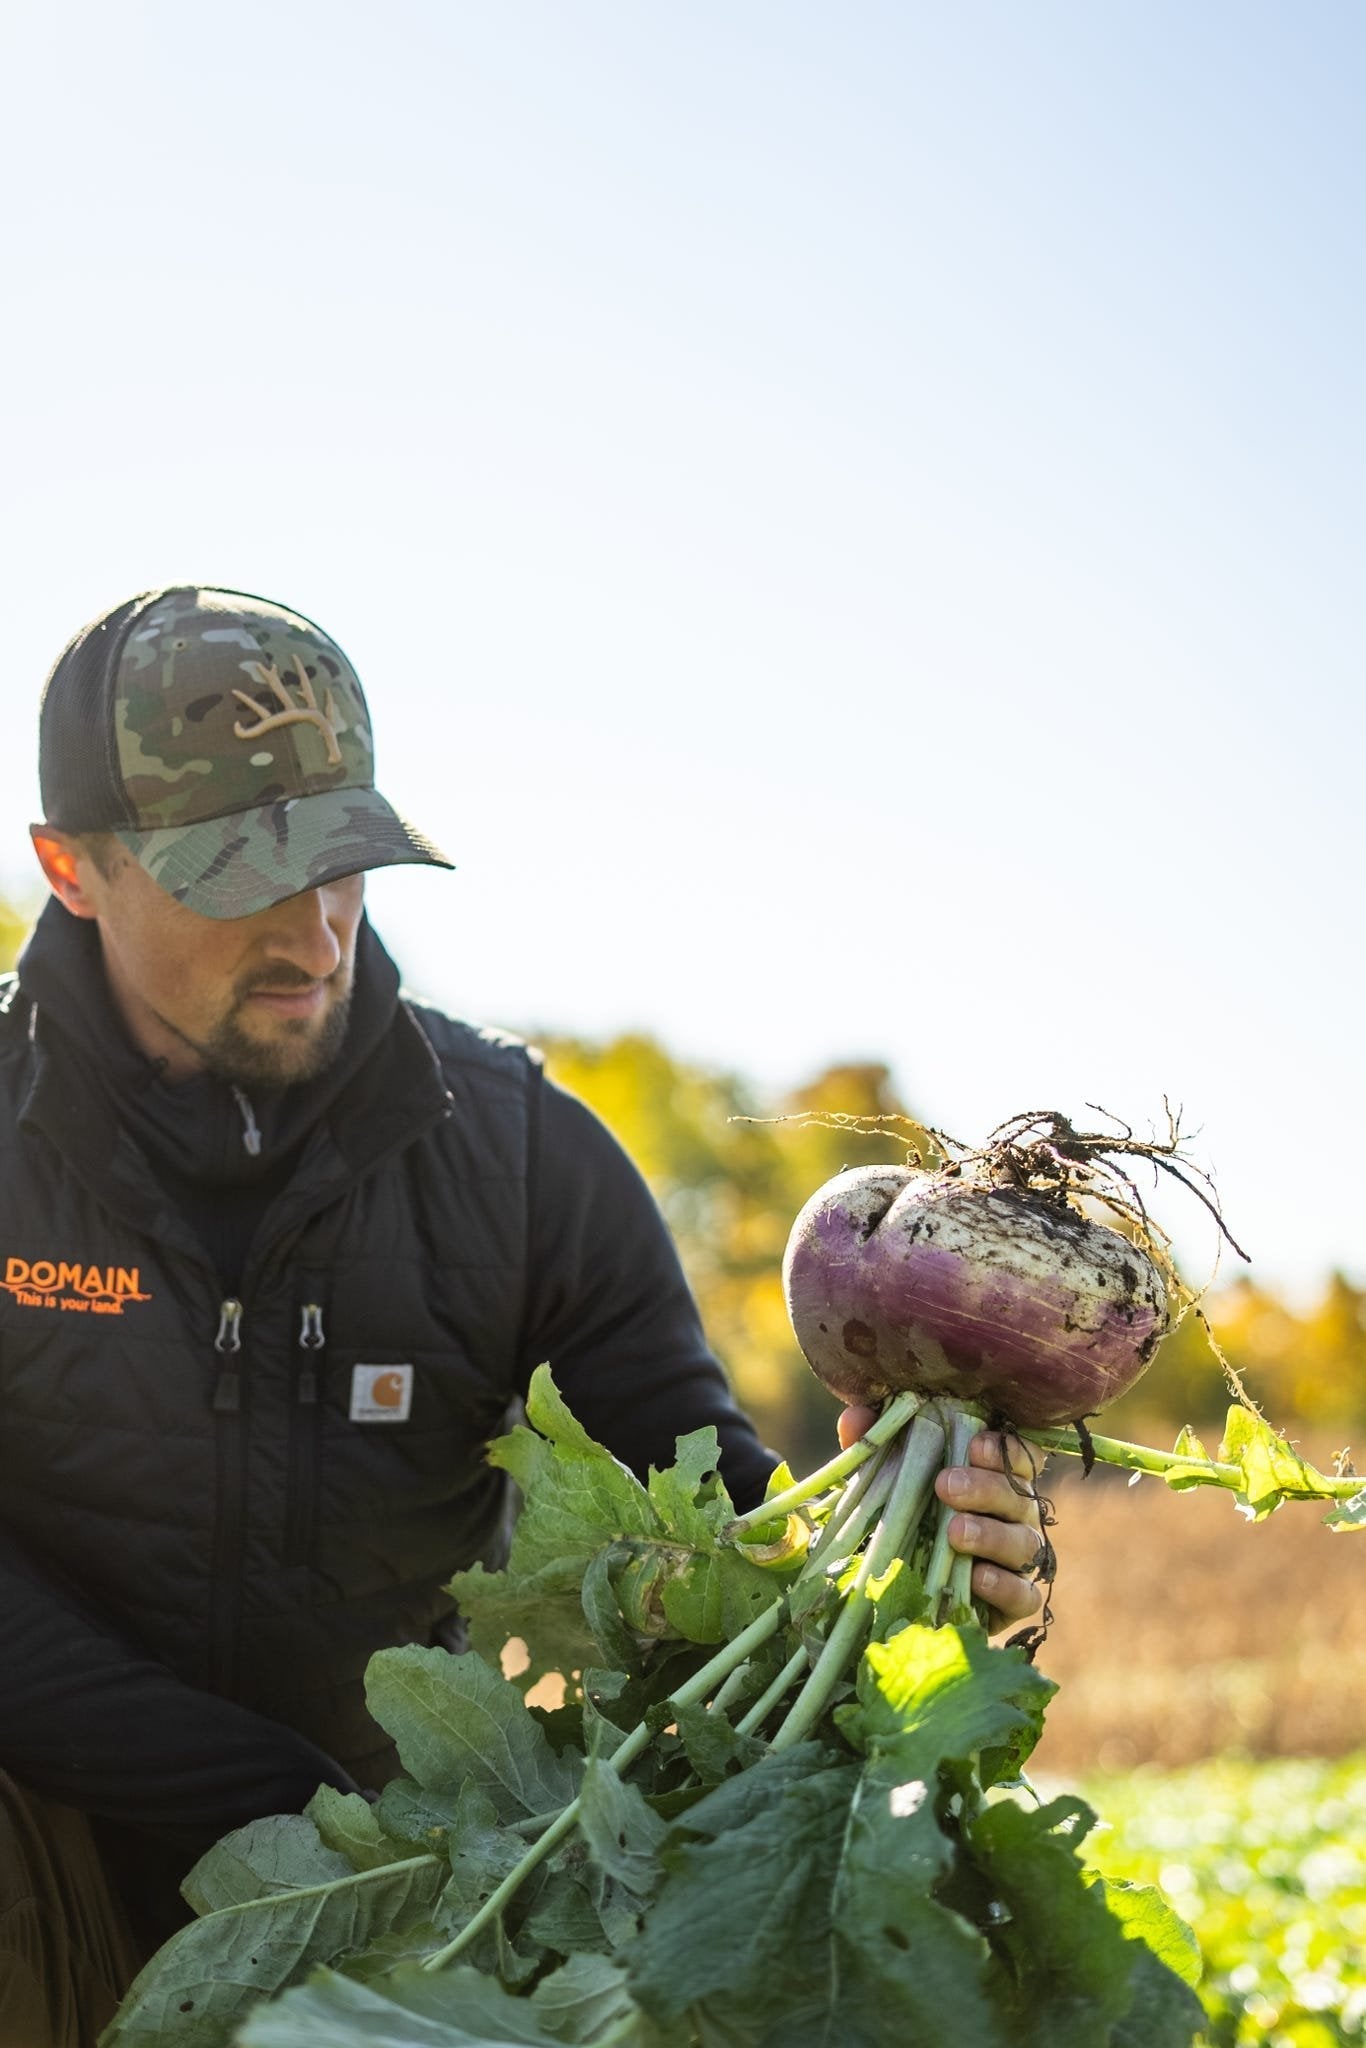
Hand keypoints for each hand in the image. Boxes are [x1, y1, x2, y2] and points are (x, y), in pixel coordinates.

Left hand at [837, 1407, 1046, 1631]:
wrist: (908, 1589)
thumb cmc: (909, 1520)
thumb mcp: (889, 1481)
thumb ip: (877, 1447)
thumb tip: (854, 1418)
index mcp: (996, 1478)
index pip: (1018, 1456)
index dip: (1004, 1449)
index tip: (975, 1445)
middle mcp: (1016, 1515)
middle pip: (1018, 1496)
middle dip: (985, 1488)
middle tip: (946, 1485)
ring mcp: (1019, 1558)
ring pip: (1024, 1543)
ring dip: (991, 1535)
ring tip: (954, 1532)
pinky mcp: (1016, 1602)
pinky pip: (1025, 1594)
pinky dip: (1005, 1586)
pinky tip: (977, 1577)